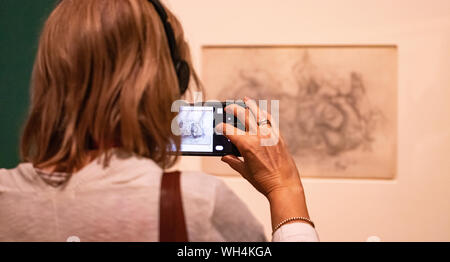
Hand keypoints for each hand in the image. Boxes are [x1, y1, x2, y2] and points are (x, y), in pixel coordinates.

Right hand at [216, 97, 310, 230]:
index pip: (229, 131)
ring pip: (258, 114)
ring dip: (250, 106)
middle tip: (228, 107)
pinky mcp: (279, 137)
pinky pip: (270, 121)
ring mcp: (270, 135)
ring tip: (245, 100)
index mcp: (247, 145)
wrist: (284, 186)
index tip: (218, 127)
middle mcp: (258, 136)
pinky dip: (264, 114)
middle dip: (234, 110)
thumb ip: (233, 161)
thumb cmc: (265, 182)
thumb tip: (225, 157)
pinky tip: (261, 111)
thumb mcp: (244, 172)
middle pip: (243, 116)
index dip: (221, 128)